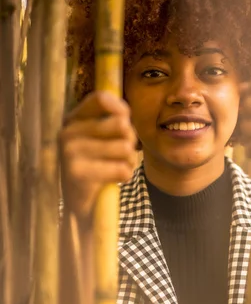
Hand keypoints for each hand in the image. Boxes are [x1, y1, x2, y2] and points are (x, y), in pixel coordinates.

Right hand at [60, 91, 136, 221]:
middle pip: (121, 125)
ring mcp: (70, 153)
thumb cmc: (95, 167)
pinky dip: (126, 175)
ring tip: (118, 167)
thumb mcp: (99, 140)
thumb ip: (112, 121)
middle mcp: (68, 133)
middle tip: (123, 154)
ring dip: (130, 161)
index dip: (121, 108)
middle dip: (130, 141)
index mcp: (72, 120)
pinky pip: (122, 169)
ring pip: (125, 148)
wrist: (80, 204)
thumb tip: (125, 114)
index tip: (126, 121)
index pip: (100, 99)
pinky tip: (115, 180)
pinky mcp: (78, 173)